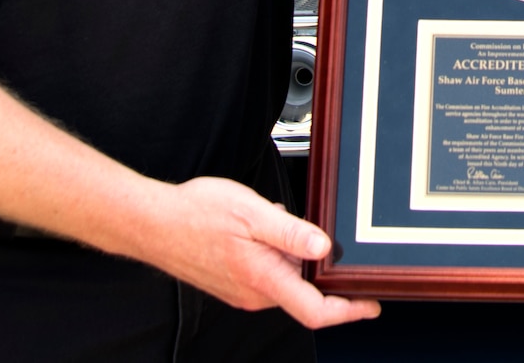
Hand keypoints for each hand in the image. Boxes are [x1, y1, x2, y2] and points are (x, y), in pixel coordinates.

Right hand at [142, 176, 379, 328]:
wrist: (153, 223)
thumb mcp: (251, 213)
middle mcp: (255, 294)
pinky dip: (274, 254)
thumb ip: (291, 233)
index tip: (371, 304)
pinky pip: (267, 274)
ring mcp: (242, 292)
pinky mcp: (233, 284)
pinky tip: (261, 227)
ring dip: (292, 255)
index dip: (348, 310)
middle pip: (304, 293)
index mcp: (264, 279)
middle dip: (316, 266)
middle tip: (315, 234)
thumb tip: (324, 248)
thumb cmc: (196, 214)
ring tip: (276, 221)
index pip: (316, 310)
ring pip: (284, 279)